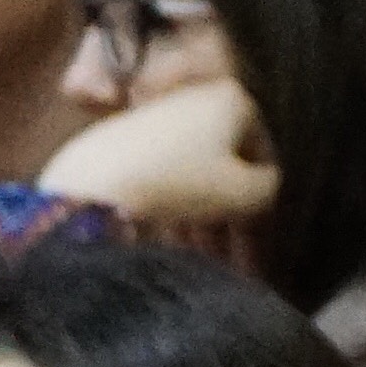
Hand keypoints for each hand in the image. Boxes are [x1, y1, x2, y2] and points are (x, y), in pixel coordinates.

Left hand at [37, 80, 277, 263]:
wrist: (95, 180)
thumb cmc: (183, 181)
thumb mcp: (246, 192)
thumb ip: (270, 188)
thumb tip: (265, 186)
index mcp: (232, 99)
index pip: (265, 158)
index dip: (267, 209)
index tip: (263, 250)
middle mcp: (196, 99)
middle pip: (226, 168)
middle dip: (233, 222)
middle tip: (237, 267)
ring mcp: (157, 119)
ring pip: (195, 176)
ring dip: (206, 223)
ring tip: (206, 266)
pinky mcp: (125, 141)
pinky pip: (165, 178)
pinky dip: (176, 210)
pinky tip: (174, 246)